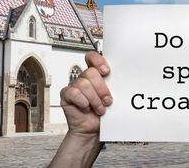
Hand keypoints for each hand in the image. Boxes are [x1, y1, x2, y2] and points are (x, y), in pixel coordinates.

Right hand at [50, 52, 111, 166]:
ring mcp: (74, 85)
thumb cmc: (104, 114)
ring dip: (94, 99)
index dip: (98, 61)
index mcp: (95, 74)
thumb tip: (121, 78)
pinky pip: (74, 92)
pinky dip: (83, 102)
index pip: (92, 57)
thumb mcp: (112, 97)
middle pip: (90, 73)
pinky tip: (86, 108)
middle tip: (107, 100)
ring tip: (100, 109)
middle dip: (101, 88)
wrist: (94, 130)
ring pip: (84, 84)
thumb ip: (112, 85)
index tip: (107, 71)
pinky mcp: (66, 95)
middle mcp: (84, 78)